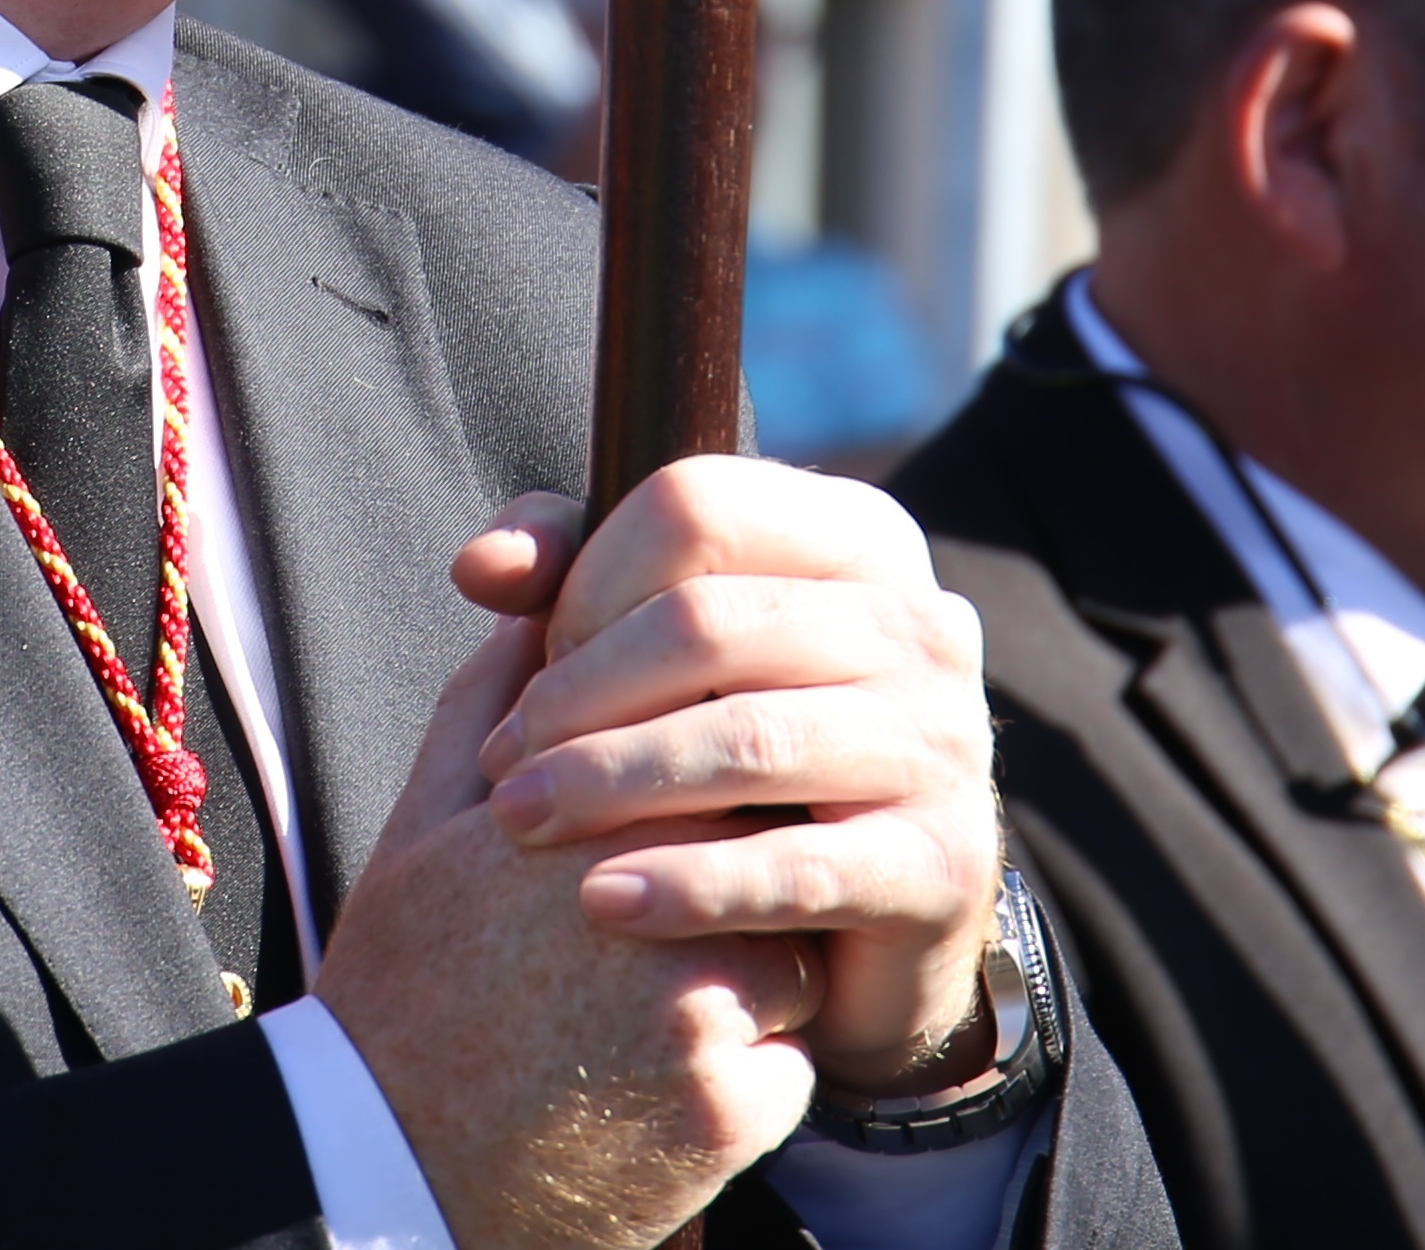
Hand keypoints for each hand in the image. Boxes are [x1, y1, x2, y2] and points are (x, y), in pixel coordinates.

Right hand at [307, 577, 824, 1249]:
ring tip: (640, 1011)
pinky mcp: (729, 1102)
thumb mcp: (424, 823)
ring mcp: (698, 1002)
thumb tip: (545, 594)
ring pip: (794, 950)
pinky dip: (747, 1072)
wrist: (387, 1165)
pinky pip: (792, 1059)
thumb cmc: (405, 986)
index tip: (667, 810)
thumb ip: (495, 696)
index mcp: (582, 801)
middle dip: (734, 864)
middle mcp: (652, 890)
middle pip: (768, 833)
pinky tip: (656, 1085)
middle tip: (650, 921)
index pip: (718, 732)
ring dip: (750, 969)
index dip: (701, 770)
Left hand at [470, 463, 1007, 1099]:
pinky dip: (686, 884)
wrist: (871, 918)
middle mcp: (922, 623)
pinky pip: (795, 868)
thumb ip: (573, 577)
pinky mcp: (943, 864)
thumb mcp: (670, 645)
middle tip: (502, 761)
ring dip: (609, 782)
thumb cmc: (747, 749)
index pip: (695, 506)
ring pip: (746, 739)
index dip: (590, 580)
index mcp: (861, 537)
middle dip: (578, 693)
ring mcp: (946, 742)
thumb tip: (479, 566)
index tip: (533, 658)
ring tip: (519, 819)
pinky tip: (600, 901)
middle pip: (705, 622)